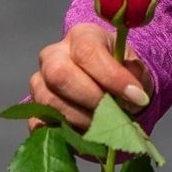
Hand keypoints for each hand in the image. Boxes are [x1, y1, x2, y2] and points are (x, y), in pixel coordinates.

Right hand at [26, 23, 154, 135]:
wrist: (107, 85)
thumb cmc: (122, 71)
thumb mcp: (135, 67)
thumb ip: (135, 76)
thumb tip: (132, 95)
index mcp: (82, 36)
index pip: (87, 51)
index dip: (112, 76)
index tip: (137, 97)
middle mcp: (53, 55)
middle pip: (59, 74)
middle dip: (92, 99)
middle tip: (116, 114)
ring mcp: (39, 82)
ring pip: (49, 101)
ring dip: (81, 119)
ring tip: (105, 125)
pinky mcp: (34, 107)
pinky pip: (39, 122)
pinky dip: (62, 132)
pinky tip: (85, 134)